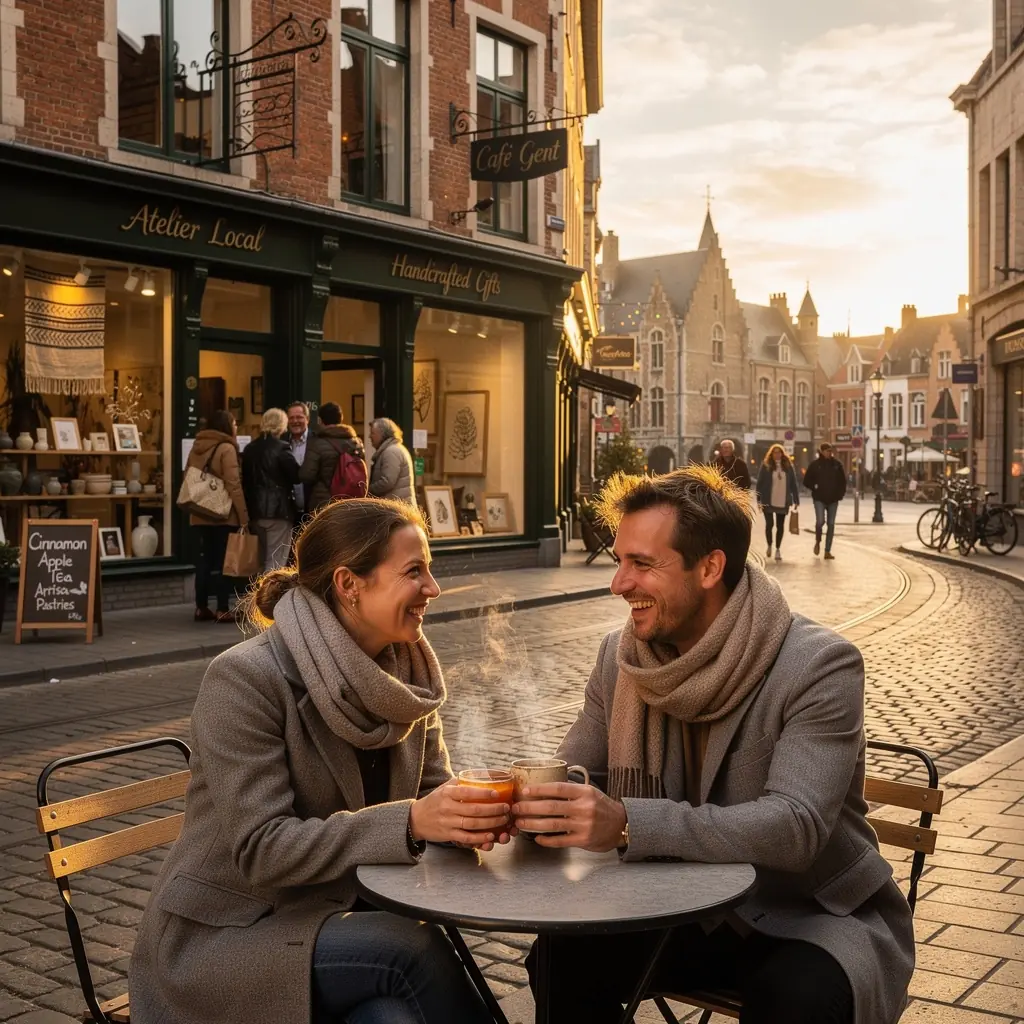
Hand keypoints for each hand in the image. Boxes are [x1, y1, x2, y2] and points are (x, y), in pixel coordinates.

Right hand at [409, 781, 513, 851]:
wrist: (416, 819)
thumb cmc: (434, 801)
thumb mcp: (444, 788)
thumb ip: (460, 783)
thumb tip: (480, 775)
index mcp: (447, 793)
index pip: (467, 792)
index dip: (483, 793)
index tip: (497, 793)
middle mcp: (447, 808)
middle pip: (474, 810)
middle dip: (493, 809)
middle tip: (506, 808)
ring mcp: (448, 822)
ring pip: (473, 824)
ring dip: (491, 823)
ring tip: (504, 820)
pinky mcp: (448, 835)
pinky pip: (466, 838)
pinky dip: (480, 838)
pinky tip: (491, 836)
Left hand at [512, 782, 626, 851]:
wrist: (621, 825)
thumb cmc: (602, 807)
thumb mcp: (589, 792)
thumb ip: (571, 791)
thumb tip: (545, 786)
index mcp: (585, 793)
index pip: (558, 788)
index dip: (540, 789)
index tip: (525, 791)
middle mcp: (584, 808)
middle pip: (551, 807)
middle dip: (530, 808)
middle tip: (516, 808)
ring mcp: (584, 825)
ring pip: (552, 824)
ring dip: (533, 824)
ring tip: (520, 822)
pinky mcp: (583, 840)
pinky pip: (560, 841)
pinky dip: (546, 840)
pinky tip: (537, 838)